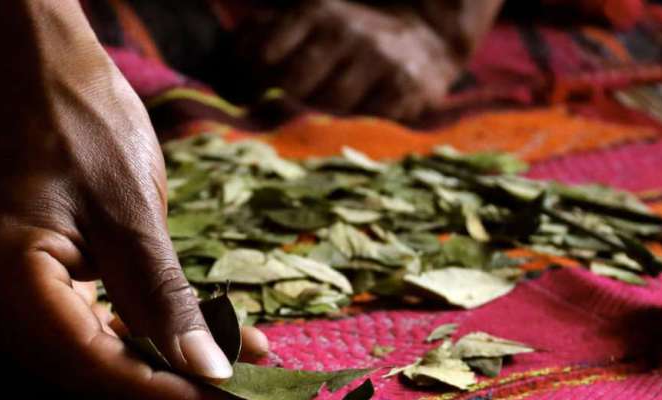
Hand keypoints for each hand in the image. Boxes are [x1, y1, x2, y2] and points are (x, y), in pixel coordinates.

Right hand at [0, 8, 267, 399]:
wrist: (35, 73)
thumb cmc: (80, 122)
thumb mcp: (134, 212)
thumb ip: (166, 300)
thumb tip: (212, 371)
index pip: (91, 365)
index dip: (167, 389)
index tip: (237, 393)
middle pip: (84, 371)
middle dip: (168, 379)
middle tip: (247, 381)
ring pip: (83, 358)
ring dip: (155, 362)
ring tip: (232, 361)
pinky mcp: (8, 291)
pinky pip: (74, 332)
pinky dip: (130, 337)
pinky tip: (187, 340)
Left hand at [242, 0, 466, 121]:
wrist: (428, 35)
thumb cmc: (353, 36)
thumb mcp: (314, 18)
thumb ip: (269, 31)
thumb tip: (233, 55)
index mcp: (315, 11)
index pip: (264, 54)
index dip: (250, 83)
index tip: (250, 98)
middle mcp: (345, 31)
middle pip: (293, 84)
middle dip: (284, 105)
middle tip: (284, 117)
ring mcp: (377, 59)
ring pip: (330, 106)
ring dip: (322, 119)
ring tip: (322, 120)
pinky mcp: (406, 87)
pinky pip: (369, 120)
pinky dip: (360, 126)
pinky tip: (358, 121)